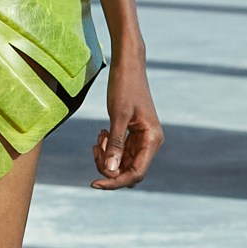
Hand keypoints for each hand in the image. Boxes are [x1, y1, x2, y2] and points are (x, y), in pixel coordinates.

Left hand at [92, 55, 162, 190]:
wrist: (127, 65)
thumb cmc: (124, 86)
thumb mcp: (117, 115)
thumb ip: (115, 144)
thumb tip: (110, 171)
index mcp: (152, 139)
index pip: (135, 173)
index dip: (114, 182)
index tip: (93, 182)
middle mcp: (150, 142)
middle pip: (128, 171)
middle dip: (108, 166)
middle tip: (95, 148)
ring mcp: (142, 138)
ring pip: (123, 162)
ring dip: (107, 155)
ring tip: (99, 137)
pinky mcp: (134, 133)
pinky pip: (121, 151)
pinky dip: (109, 147)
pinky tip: (102, 133)